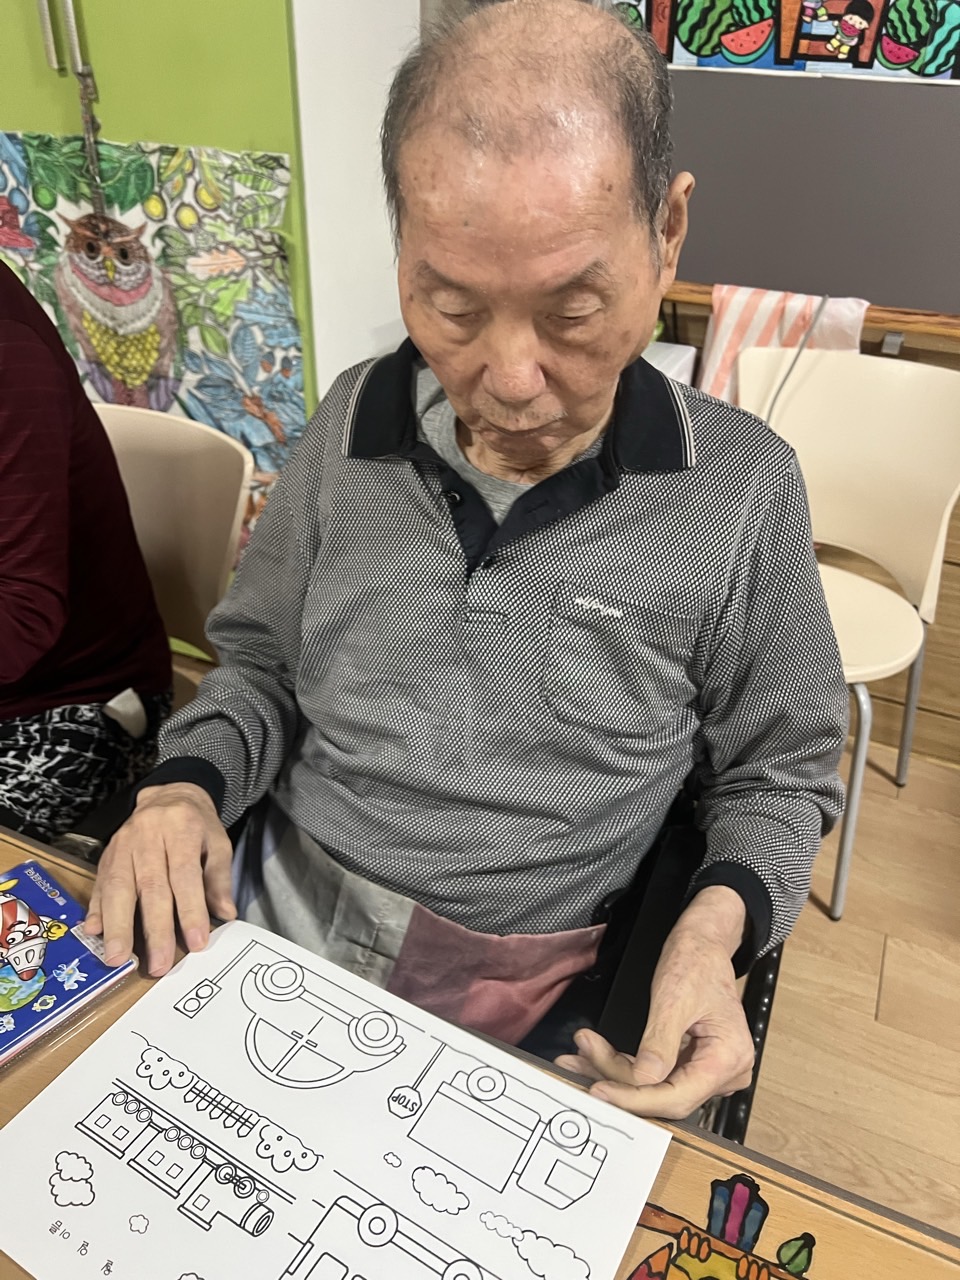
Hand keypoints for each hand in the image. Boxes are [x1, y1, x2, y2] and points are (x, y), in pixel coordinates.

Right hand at [84, 783, 235, 976]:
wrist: (169, 794)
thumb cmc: (197, 825)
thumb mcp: (218, 843)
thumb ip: (219, 878)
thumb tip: (225, 914)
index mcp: (181, 829)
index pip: (185, 875)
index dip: (190, 910)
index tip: (196, 942)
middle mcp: (148, 835)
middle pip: (150, 886)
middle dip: (153, 928)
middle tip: (157, 963)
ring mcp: (123, 844)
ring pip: (118, 886)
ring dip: (117, 925)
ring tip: (117, 957)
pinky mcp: (107, 853)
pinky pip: (100, 883)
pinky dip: (96, 909)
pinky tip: (94, 931)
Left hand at [555, 886, 754, 1117]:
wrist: (703, 943)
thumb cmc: (696, 962)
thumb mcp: (673, 999)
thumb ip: (659, 1043)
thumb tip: (643, 1078)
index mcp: (728, 1059)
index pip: (677, 1097)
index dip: (635, 1099)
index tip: (600, 1090)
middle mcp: (724, 1072)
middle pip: (663, 1095)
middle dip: (617, 1079)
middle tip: (578, 1062)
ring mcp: (708, 1069)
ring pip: (654, 1086)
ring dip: (614, 1070)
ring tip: (581, 1053)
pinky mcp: (692, 1062)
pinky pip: (656, 1073)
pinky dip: (624, 1063)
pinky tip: (597, 1053)